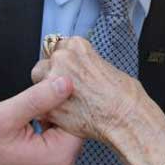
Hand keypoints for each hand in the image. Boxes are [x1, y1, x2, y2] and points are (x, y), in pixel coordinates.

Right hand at [0, 77, 82, 164]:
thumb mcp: (6, 117)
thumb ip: (39, 98)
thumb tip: (65, 83)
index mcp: (59, 157)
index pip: (80, 118)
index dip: (66, 100)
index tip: (48, 91)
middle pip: (74, 127)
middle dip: (58, 111)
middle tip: (34, 102)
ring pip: (65, 136)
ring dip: (51, 122)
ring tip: (28, 116)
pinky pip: (56, 147)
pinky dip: (46, 134)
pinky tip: (29, 129)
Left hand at [29, 36, 147, 142]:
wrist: (126, 117)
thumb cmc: (125, 96)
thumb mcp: (108, 68)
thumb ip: (88, 65)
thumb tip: (82, 70)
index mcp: (77, 46)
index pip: (60, 47)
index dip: (66, 62)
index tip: (70, 71)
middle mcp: (62, 59)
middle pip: (46, 62)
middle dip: (53, 75)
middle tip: (68, 88)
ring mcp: (53, 82)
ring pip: (38, 83)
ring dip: (47, 91)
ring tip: (67, 101)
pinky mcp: (50, 106)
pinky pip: (42, 106)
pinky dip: (50, 111)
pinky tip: (66, 114)